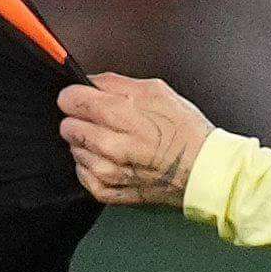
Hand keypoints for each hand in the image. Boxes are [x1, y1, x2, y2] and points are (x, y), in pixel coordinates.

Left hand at [56, 75, 213, 207]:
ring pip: (73, 150)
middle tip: (103, 120)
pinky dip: (92, 165)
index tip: (82, 97)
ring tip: (114, 141)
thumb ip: (115, 83)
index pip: (70, 99)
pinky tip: (113, 160)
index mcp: (121, 115)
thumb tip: (89, 80)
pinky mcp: (108, 191)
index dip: (75, 95)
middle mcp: (110, 146)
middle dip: (81, 119)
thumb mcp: (156, 91)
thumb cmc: (185, 132)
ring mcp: (107, 172)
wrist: (202, 171)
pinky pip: (82, 174)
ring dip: (87, 143)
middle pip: (67, 125)